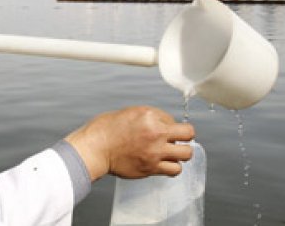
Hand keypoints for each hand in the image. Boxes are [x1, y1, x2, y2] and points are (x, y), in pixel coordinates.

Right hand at [65, 106, 194, 181]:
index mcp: (149, 116)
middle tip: (176, 139)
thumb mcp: (129, 113)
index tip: (159, 128)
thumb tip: (163, 124)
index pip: (171, 118)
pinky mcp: (151, 167)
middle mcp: (156, 133)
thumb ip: (149, 118)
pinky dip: (172, 167)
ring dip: (181, 153)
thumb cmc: (106, 130)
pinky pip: (175, 170)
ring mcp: (155, 152)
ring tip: (172, 153)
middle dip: (184, 135)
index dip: (166, 123)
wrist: (95, 148)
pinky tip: (164, 164)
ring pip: (186, 154)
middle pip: (189, 133)